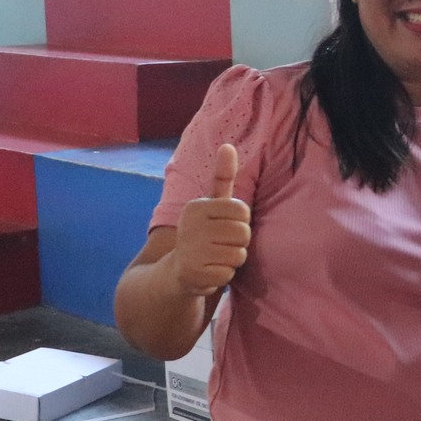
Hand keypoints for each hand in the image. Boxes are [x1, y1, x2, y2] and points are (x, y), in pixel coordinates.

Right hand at [171, 143, 250, 297]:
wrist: (177, 270)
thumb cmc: (203, 233)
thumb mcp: (212, 204)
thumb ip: (222, 177)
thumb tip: (228, 145)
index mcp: (196, 207)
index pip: (243, 212)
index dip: (240, 222)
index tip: (223, 226)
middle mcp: (190, 226)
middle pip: (244, 233)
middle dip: (238, 242)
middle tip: (219, 245)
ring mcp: (190, 251)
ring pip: (239, 255)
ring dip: (232, 260)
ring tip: (214, 257)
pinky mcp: (193, 275)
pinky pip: (229, 274)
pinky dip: (223, 276)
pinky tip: (208, 271)